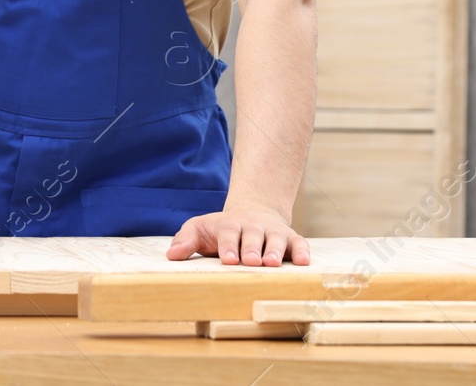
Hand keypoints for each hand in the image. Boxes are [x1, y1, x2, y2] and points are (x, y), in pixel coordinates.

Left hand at [166, 201, 310, 266]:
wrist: (253, 211)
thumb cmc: (221, 228)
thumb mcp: (200, 228)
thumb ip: (186, 239)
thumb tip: (171, 255)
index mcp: (230, 225)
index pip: (228, 234)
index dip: (228, 246)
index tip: (228, 259)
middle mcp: (253, 226)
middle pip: (253, 236)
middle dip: (252, 248)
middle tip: (251, 261)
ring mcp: (273, 231)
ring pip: (277, 239)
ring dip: (275, 250)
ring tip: (273, 263)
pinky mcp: (290, 237)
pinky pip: (299, 243)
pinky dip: (302, 251)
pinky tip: (304, 262)